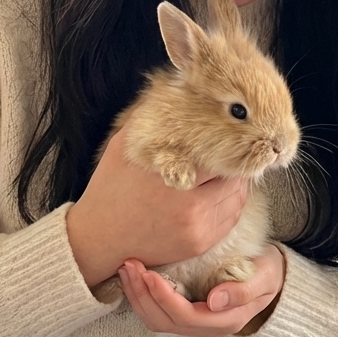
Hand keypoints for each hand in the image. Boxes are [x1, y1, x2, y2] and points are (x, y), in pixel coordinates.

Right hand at [66, 126, 248, 288]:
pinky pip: (230, 219)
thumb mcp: (125, 146)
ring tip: (231, 169)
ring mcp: (197, 230)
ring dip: (237, 183)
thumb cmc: (110, 188)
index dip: (229, 142)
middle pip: (234, 178)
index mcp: (173, 178)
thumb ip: (151, 120)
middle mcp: (190, 208)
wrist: (99, 237)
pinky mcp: (199, 244)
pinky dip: (231, 203)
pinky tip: (223, 191)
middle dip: (236, 163)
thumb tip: (176, 92)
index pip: (221, 156)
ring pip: (237, 199)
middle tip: (238, 149)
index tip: (232, 133)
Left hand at [117, 243, 284, 336]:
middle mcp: (206, 329)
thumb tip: (215, 302)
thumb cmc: (267, 273)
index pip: (184, 316)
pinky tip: (134, 278)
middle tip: (130, 265)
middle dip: (142, 295)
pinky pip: (156, 314)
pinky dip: (141, 297)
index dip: (163, 297)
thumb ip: (242, 291)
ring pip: (155, 321)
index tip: (150, 274)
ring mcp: (194, 325)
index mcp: (224, 322)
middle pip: (163, 321)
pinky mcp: (185, 315)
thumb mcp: (263, 278)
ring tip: (127, 269)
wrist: (270, 278)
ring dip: (136, 297)